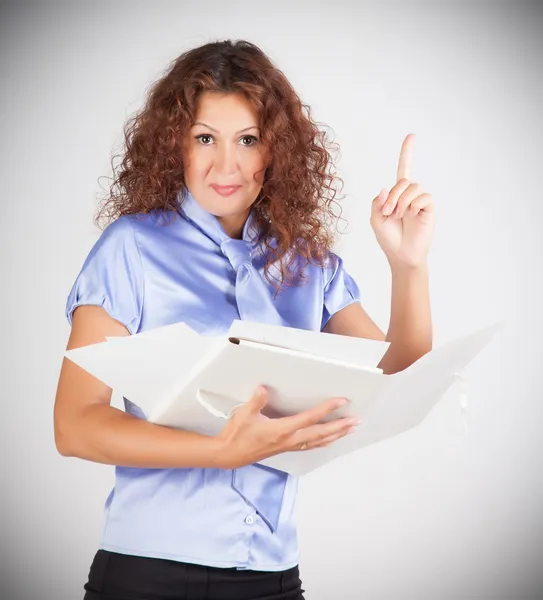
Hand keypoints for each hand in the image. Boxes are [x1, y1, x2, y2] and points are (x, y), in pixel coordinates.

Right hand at [215, 385, 359, 469]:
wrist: (230, 454)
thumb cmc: (238, 434)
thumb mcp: (244, 414)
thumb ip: (256, 401)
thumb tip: (263, 388)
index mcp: (282, 430)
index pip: (309, 418)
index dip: (326, 409)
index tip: (341, 401)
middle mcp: (290, 439)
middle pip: (321, 433)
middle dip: (340, 427)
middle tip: (356, 421)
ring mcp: (289, 445)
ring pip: (318, 441)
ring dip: (336, 435)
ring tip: (351, 429)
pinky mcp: (287, 448)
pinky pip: (311, 445)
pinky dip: (324, 441)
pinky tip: (331, 439)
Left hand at [370, 133, 434, 268]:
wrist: (401, 255)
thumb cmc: (388, 239)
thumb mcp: (375, 219)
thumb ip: (377, 202)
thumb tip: (386, 188)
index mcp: (397, 195)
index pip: (403, 170)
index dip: (407, 153)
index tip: (411, 136)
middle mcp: (410, 195)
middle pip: (403, 181)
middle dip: (392, 196)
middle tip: (388, 212)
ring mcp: (420, 202)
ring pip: (412, 187)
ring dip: (401, 201)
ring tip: (398, 216)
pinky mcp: (429, 209)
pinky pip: (423, 197)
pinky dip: (413, 205)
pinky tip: (410, 216)